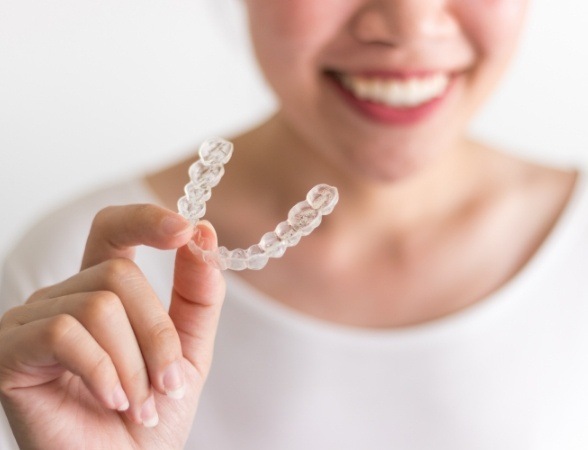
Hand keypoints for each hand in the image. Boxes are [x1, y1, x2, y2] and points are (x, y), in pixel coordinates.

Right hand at [0, 205, 225, 448]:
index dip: (145, 219)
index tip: (186, 230)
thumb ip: (198, 294)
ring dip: (134, 363)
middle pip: (119, 274)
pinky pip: (64, 333)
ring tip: (140, 404)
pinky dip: (102, 371)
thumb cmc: (151, 413)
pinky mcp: (10, 351)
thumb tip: (204, 233)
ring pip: (98, 306)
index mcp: (103, 291)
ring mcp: (31, 321)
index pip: (113, 230)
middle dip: (158, 334)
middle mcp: (64, 296)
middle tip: (169, 384)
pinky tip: (113, 401)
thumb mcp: (188, 349)